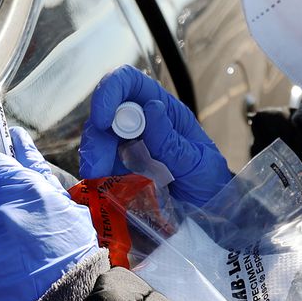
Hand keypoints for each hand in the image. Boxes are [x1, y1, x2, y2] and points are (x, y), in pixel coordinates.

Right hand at [79, 65, 231, 206]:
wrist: (208, 217)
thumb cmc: (208, 182)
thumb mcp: (198, 163)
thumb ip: (172, 141)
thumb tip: (151, 108)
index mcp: (163, 111)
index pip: (130, 83)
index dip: (111, 90)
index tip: (103, 120)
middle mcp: (140, 123)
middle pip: (105, 113)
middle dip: (96, 137)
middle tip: (97, 167)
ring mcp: (126, 146)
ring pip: (97, 140)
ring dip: (93, 158)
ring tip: (98, 181)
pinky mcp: (117, 169)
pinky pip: (97, 165)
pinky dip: (95, 176)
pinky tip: (102, 188)